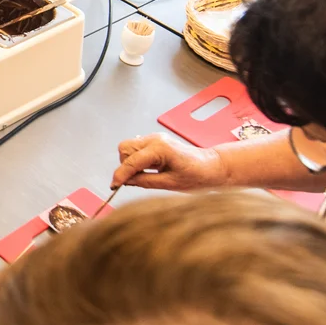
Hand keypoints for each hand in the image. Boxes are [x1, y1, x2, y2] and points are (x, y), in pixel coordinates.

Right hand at [112, 133, 232, 191]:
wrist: (211, 167)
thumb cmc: (197, 175)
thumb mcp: (170, 183)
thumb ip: (145, 181)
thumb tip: (127, 181)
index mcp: (161, 149)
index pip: (132, 161)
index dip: (121, 174)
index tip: (114, 185)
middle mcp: (156, 139)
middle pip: (125, 148)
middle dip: (124, 165)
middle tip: (131, 180)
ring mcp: (155, 138)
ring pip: (128, 147)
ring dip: (129, 162)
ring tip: (141, 176)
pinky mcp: (156, 142)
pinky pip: (137, 148)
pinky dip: (136, 159)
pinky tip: (145, 170)